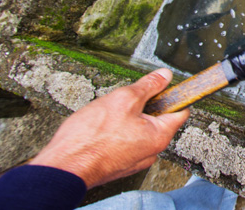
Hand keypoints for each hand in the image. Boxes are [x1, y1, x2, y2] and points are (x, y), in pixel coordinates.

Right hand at [30, 68, 189, 187]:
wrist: (64, 168)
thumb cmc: (91, 137)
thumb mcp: (124, 99)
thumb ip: (148, 86)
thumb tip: (165, 75)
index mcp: (159, 136)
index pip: (180, 111)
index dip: (172, 95)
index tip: (161, 86)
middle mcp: (151, 151)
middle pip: (158, 119)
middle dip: (142, 106)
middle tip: (123, 101)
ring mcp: (134, 160)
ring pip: (139, 130)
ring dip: (127, 118)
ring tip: (107, 116)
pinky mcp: (118, 164)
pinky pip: (124, 142)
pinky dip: (116, 132)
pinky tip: (100, 129)